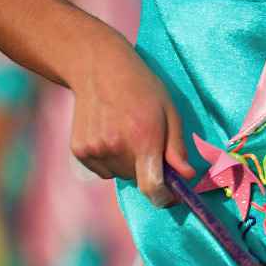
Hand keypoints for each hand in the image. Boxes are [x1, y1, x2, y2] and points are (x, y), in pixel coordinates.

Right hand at [65, 35, 196, 206]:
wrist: (97, 67)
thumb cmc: (141, 88)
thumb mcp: (169, 111)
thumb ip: (177, 147)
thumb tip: (186, 176)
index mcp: (143, 137)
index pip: (151, 187)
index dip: (165, 198)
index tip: (174, 194)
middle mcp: (116, 146)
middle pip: (139, 180)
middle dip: (150, 171)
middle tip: (150, 144)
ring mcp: (94, 149)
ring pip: (121, 175)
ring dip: (130, 165)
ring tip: (128, 134)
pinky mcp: (79, 150)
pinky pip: (103, 170)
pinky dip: (112, 161)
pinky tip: (111, 135)